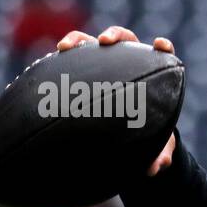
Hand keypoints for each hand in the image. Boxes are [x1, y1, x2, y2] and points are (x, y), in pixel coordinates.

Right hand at [56, 26, 176, 175]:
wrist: (128, 127)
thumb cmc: (147, 130)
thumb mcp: (155, 144)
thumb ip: (160, 154)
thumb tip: (154, 170)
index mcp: (151, 72)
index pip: (160, 53)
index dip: (162, 47)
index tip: (161, 46)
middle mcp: (127, 60)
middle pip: (123, 39)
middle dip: (114, 36)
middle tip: (105, 42)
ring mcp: (103, 61)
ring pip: (90, 42)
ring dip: (78, 40)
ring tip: (63, 48)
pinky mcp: (82, 67)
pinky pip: (69, 59)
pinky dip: (57, 59)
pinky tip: (44, 65)